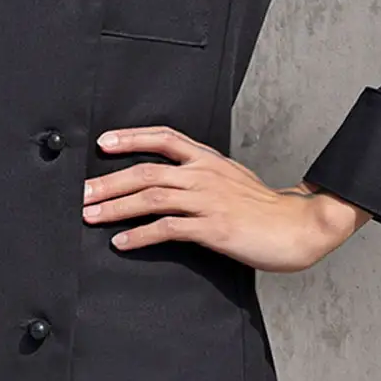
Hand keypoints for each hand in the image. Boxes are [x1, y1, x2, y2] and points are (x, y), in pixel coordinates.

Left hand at [83, 125, 371, 272]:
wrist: (298, 227)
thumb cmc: (264, 208)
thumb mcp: (231, 178)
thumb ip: (201, 175)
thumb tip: (170, 180)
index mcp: (208, 160)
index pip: (163, 137)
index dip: (131, 138)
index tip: (103, 143)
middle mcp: (204, 175)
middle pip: (146, 172)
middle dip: (109, 182)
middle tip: (82, 193)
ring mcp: (208, 201)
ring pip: (151, 198)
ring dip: (116, 207)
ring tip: (91, 216)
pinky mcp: (213, 228)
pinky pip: (168, 229)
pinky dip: (140, 236)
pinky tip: (122, 243)